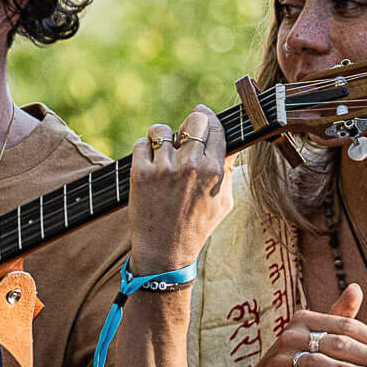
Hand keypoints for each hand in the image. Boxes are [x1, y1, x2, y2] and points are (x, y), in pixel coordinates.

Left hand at [128, 105, 234, 271]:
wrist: (165, 251)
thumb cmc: (197, 227)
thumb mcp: (223, 201)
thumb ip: (226, 171)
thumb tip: (226, 144)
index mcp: (215, 170)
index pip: (215, 128)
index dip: (209, 119)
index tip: (203, 114)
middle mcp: (191, 165)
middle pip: (194, 121)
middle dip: (190, 123)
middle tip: (184, 133)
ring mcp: (164, 168)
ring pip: (161, 129)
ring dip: (161, 136)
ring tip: (163, 150)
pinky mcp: (140, 173)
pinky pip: (140, 143)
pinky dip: (143, 148)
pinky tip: (149, 160)